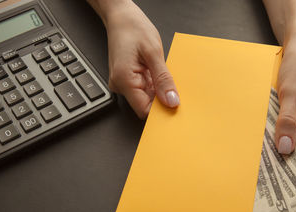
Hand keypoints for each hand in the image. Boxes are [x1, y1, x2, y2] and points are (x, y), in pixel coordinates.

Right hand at [90, 0, 179, 118]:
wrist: (121, 16)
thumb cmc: (133, 28)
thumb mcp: (154, 52)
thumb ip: (163, 79)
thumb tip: (171, 101)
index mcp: (124, 80)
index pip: (143, 110)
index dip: (160, 111)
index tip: (175, 106)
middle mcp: (120, 85)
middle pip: (145, 105)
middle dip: (161, 99)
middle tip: (173, 87)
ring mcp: (123, 83)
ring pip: (146, 97)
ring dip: (158, 90)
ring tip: (162, 73)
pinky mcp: (128, 80)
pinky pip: (144, 89)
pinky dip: (154, 85)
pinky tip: (157, 73)